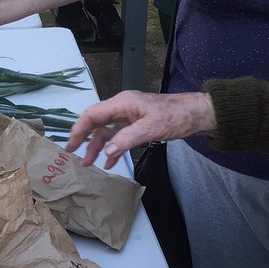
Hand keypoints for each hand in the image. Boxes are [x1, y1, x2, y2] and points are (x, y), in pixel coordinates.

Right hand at [66, 90, 216, 168]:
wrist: (198, 114)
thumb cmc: (176, 116)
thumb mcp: (152, 128)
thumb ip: (127, 139)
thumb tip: (106, 152)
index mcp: (123, 103)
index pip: (92, 114)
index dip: (79, 129)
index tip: (70, 146)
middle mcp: (123, 108)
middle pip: (97, 123)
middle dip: (85, 140)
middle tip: (74, 157)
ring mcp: (130, 116)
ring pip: (107, 132)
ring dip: (98, 147)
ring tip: (89, 164)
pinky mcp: (137, 125)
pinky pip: (119, 137)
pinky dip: (113, 149)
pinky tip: (110, 162)